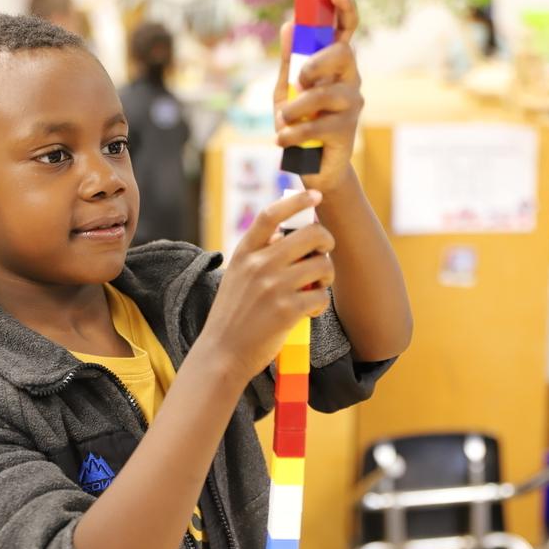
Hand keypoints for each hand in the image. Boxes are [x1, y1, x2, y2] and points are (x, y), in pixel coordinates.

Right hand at [199, 191, 334, 385]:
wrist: (223, 353)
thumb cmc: (233, 315)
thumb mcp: (237, 276)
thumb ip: (259, 254)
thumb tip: (288, 233)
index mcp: (244, 253)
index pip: (271, 215)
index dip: (296, 201)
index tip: (315, 195)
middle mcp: (259, 265)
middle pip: (309, 235)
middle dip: (326, 242)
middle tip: (323, 254)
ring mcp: (273, 287)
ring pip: (321, 265)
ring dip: (326, 276)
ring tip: (316, 287)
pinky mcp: (287, 310)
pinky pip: (320, 295)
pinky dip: (320, 303)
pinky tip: (309, 310)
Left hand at [274, 0, 362, 192]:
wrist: (312, 168)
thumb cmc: (300, 126)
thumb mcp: (287, 92)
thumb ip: (288, 61)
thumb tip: (288, 26)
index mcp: (336, 66)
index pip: (346, 31)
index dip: (345, 9)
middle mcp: (350, 80)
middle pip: (341, 53)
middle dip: (313, 65)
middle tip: (299, 83)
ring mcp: (352, 104)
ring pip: (321, 93)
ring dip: (294, 110)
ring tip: (283, 124)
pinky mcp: (347, 129)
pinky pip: (314, 124)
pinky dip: (291, 133)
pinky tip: (284, 140)